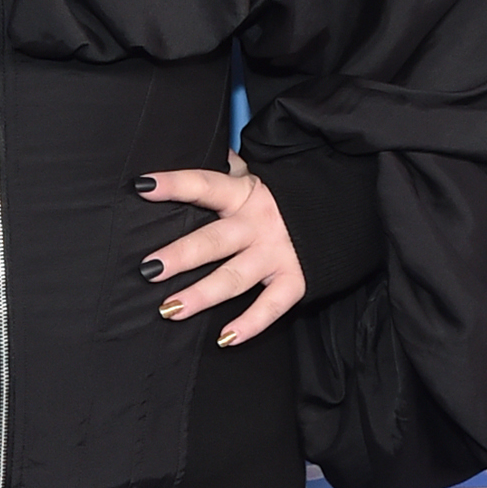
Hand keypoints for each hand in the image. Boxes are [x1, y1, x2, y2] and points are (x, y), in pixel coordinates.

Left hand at [137, 154, 304, 344]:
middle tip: (149, 268)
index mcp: (245, 194)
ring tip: (170, 309)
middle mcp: (258, 224)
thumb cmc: (286, 196)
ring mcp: (276, 254)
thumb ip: (229, 169)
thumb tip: (201, 148)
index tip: (143, 186)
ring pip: (235, 277)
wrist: (343, 210)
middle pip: (214, 241)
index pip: (205, 185)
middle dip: (181, 255)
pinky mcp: (295, 280)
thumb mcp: (258, 176)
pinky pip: (272, 306)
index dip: (175, 184)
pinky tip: (225, 338)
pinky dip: (251, 324)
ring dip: (202, 295)